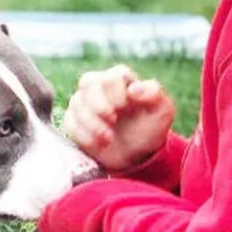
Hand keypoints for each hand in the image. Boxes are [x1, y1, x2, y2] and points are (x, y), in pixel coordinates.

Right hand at [61, 64, 175, 171]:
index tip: (124, 108)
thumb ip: (154, 94)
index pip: (111, 76)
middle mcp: (100, 87)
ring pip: (76, 103)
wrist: (136, 155)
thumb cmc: (150, 129)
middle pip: (87, 82)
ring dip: (92, 124)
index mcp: (121, 80)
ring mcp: (84, 103)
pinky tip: (99, 144)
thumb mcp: (162, 111)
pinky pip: (69, 122)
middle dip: (98, 105)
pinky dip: (84, 136)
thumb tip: (134, 88)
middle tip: (112, 122)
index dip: (115, 93)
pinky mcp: (74, 121)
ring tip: (108, 138)